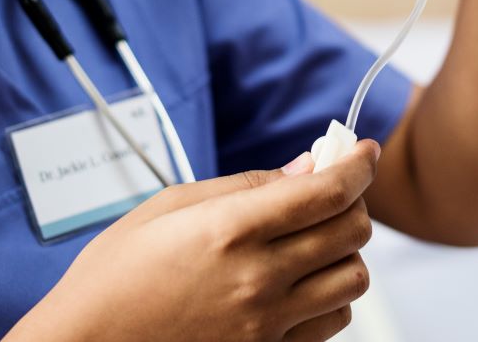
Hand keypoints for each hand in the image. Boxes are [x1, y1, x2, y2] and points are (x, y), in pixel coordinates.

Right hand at [7, 142, 378, 341]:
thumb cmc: (114, 277)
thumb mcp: (170, 207)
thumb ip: (246, 184)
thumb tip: (304, 167)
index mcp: (231, 230)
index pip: (328, 192)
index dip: (358, 165)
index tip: (363, 152)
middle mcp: (257, 279)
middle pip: (352, 231)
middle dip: (353, 201)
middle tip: (332, 190)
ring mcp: (265, 325)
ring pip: (352, 279)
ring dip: (344, 251)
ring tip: (315, 238)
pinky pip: (331, 322)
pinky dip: (330, 296)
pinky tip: (301, 281)